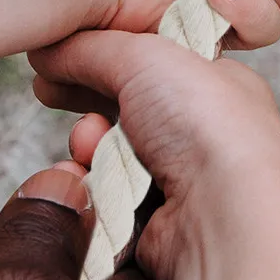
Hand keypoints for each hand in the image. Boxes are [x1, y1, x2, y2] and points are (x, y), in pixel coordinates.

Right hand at [30, 32, 279, 279]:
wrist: (225, 216)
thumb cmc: (208, 124)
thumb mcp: (146, 55)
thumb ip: (95, 47)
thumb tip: (54, 49)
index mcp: (216, 82)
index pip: (153, 64)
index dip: (107, 62)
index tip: (66, 61)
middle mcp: (206, 134)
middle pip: (128, 114)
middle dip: (92, 110)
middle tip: (62, 99)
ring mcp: (186, 185)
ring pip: (113, 160)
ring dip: (90, 152)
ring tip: (90, 148)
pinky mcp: (163, 232)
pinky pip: (111, 205)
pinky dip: (93, 195)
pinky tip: (89, 186)